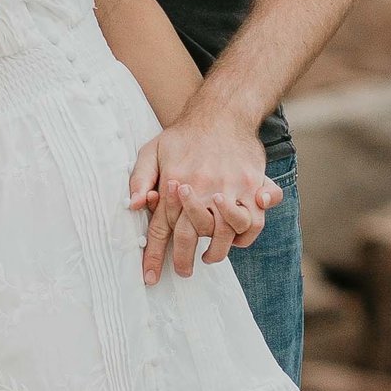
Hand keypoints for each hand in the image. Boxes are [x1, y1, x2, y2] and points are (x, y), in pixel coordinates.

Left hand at [127, 108, 279, 280]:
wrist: (222, 113)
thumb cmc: (184, 135)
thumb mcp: (152, 150)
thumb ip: (140, 178)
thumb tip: (135, 206)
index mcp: (176, 183)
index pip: (160, 227)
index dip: (153, 255)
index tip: (149, 278)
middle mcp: (203, 189)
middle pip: (191, 235)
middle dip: (184, 260)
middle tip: (183, 271)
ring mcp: (231, 188)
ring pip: (227, 234)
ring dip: (217, 251)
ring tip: (209, 256)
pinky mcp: (253, 186)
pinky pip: (255, 221)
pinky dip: (247, 236)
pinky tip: (237, 240)